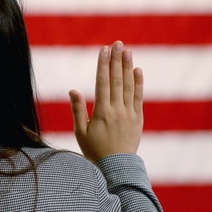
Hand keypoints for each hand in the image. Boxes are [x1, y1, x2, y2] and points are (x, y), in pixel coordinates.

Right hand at [69, 41, 143, 162]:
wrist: (116, 168)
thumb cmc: (94, 151)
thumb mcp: (80, 133)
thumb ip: (78, 110)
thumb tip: (73, 90)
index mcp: (101, 112)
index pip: (102, 83)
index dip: (103, 65)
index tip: (104, 50)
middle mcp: (117, 110)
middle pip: (116, 80)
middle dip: (116, 60)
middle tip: (117, 43)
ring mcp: (129, 114)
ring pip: (128, 86)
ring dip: (128, 67)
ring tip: (127, 51)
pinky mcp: (138, 119)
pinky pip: (138, 97)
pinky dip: (138, 83)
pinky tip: (138, 70)